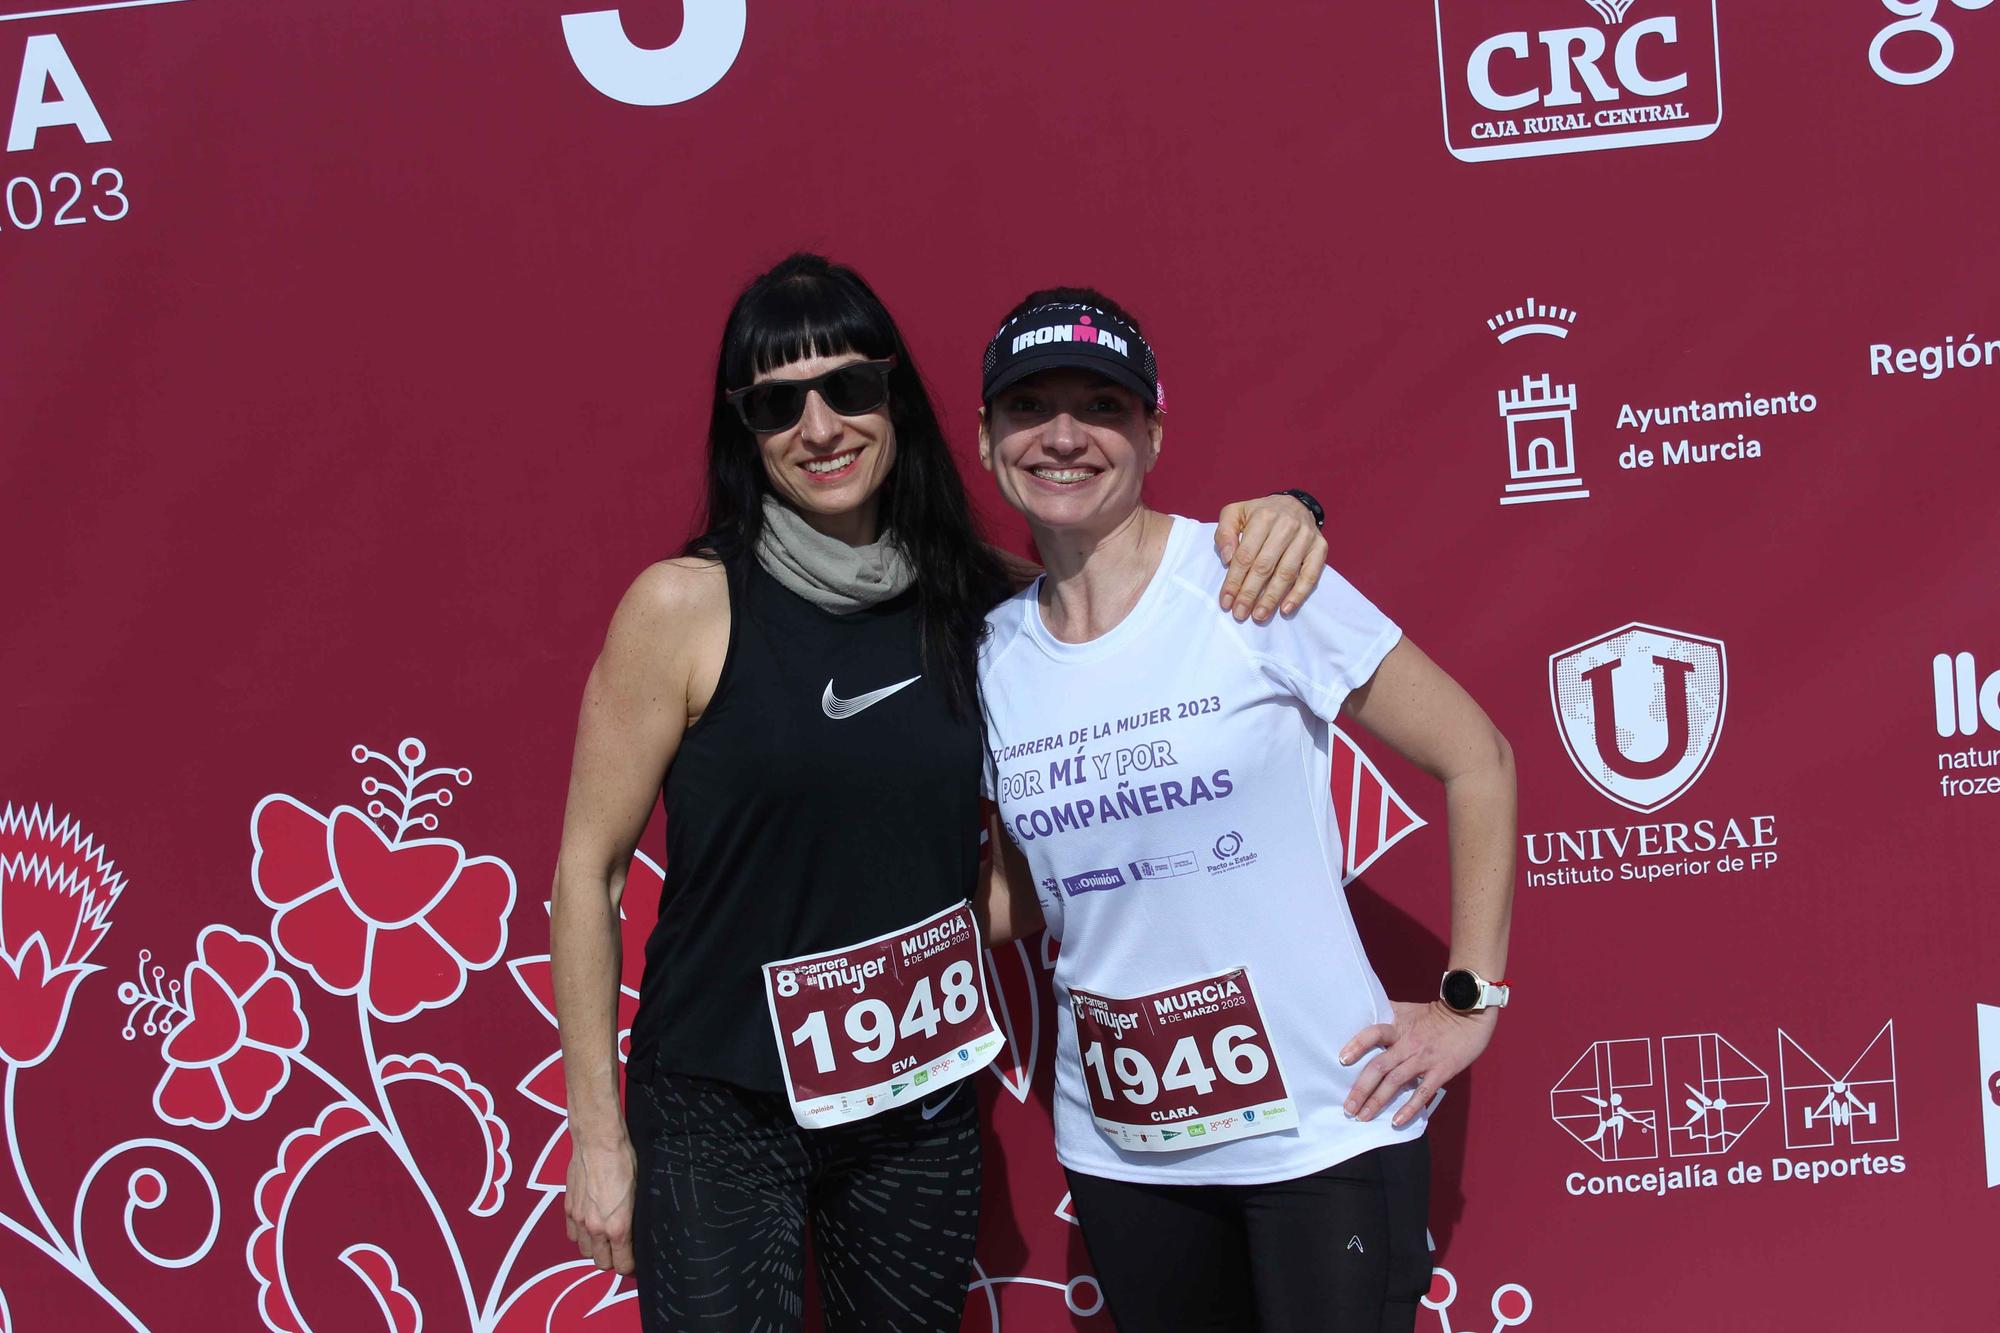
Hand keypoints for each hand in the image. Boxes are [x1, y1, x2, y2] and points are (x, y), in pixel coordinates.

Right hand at [564, 1130, 637, 1275]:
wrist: (598, 1142)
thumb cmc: (624, 1162)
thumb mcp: (639, 1192)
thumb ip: (634, 1218)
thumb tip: (636, 1232)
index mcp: (617, 1227)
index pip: (622, 1265)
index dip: (630, 1266)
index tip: (635, 1261)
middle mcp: (595, 1228)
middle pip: (601, 1263)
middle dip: (612, 1260)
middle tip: (621, 1250)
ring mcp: (579, 1220)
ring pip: (585, 1251)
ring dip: (595, 1249)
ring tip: (605, 1238)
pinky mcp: (568, 1209)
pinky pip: (572, 1235)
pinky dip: (581, 1235)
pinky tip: (590, 1225)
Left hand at [1214, 495, 1326, 621]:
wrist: (1294, 504)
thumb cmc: (1260, 514)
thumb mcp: (1236, 514)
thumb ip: (1224, 533)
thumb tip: (1228, 559)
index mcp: (1264, 516)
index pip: (1246, 555)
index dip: (1234, 580)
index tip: (1226, 601)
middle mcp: (1287, 525)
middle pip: (1265, 566)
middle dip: (1250, 593)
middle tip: (1240, 613)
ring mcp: (1306, 537)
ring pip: (1286, 573)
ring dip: (1272, 598)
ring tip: (1259, 615)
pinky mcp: (1320, 547)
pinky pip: (1311, 575)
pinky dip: (1298, 594)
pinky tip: (1285, 609)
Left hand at [1339, 1000, 1495, 1127]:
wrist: (1469, 1016)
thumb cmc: (1435, 1014)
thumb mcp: (1407, 1010)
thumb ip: (1386, 1014)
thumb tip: (1362, 1013)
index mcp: (1398, 1027)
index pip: (1373, 1033)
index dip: (1357, 1045)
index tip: (1342, 1060)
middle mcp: (1408, 1044)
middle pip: (1379, 1066)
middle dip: (1361, 1089)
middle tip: (1348, 1108)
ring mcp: (1424, 1059)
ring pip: (1395, 1082)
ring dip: (1377, 1101)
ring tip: (1363, 1117)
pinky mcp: (1441, 1072)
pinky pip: (1422, 1093)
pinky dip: (1408, 1108)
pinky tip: (1395, 1121)